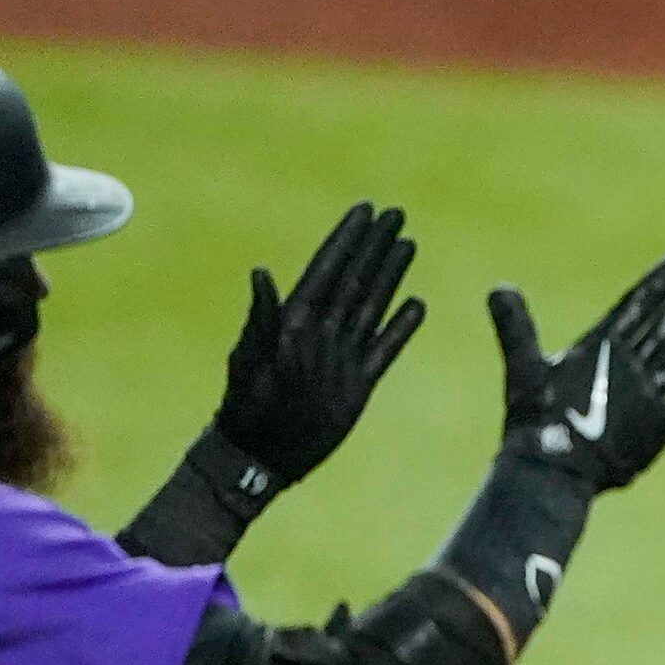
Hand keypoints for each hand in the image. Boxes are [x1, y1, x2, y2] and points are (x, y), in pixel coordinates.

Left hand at [216, 202, 425, 491]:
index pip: (328, 268)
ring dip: (391, 274)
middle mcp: (324, 331)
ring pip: (373, 304)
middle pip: (356, 277)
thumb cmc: (246, 407)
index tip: (365, 209)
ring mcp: (343, 356)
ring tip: (408, 244)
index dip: (346, 238)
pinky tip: (417, 306)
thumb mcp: (251, 360)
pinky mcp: (358, 384)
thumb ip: (262, 318)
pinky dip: (401, 327)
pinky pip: (385, 348)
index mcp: (297, 320)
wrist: (259, 454)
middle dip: (375, 245)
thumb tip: (261, 272)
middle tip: (395, 213)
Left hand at [488, 253, 664, 490]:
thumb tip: (498, 289)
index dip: (664, 280)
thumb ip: (516, 328)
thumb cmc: (533, 423)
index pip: (640, 303)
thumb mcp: (525, 368)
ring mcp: (648, 393)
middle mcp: (629, 365)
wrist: (548, 471)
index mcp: (602, 345)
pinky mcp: (662, 424)